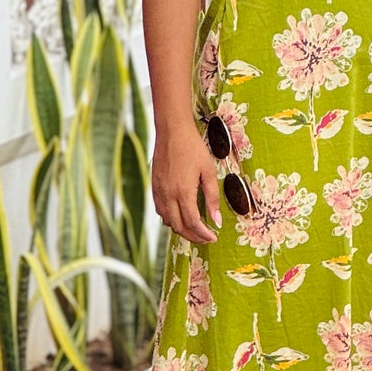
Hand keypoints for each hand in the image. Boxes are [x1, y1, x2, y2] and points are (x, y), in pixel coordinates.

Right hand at [151, 125, 224, 242]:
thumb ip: (212, 197)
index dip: (203, 234)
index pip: (193, 223)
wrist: (172, 132)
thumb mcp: (209, 171)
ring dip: (181, 229)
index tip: (213, 237)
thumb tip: (217, 220)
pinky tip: (180, 216)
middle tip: (205, 238)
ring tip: (195, 229)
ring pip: (168, 221)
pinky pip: (160, 211)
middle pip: (179, 227)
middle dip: (193, 236)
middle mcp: (168, 195)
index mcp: (183, 192)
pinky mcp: (154, 188)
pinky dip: (170, 219)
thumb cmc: (192, 148)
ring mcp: (159, 192)